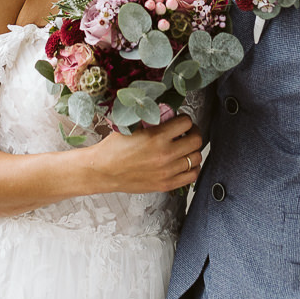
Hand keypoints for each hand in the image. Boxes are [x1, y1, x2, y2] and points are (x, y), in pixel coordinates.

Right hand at [82, 115, 201, 195]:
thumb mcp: (132, 127)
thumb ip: (152, 121)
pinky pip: (191, 176)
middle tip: (187, 132)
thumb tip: (168, 114)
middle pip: (196, 140)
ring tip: (185, 147)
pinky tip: (185, 162)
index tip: (181, 121)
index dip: (185, 119)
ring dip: (193, 150)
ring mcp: (167, 171)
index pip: (186, 123)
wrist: (102, 171)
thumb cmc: (114, 148)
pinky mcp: (165, 184)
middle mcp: (165, 155)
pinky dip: (192, 167)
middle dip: (193, 132)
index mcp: (156, 137)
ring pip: (196, 158)